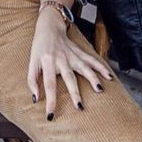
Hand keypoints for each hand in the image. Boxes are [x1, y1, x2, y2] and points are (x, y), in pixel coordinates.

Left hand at [27, 0, 112, 119]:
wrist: (49, 26)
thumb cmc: (39, 47)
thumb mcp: (31, 62)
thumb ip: (32, 80)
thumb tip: (35, 99)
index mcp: (47, 62)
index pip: (48, 85)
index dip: (50, 101)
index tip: (51, 115)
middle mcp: (61, 59)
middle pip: (69, 78)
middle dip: (75, 93)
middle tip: (80, 108)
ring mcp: (72, 55)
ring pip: (84, 67)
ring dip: (92, 78)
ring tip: (99, 90)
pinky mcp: (79, 52)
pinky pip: (91, 60)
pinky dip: (101, 67)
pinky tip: (109, 77)